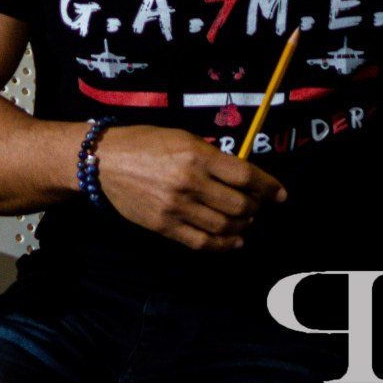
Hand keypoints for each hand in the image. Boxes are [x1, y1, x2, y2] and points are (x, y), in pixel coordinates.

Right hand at [93, 124, 286, 251]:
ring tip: (244, 222)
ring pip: (225, 226)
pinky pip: (202, 243)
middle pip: (239, 205)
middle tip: (257, 206)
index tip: (280, 194)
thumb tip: (241, 175)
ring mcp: (176, 207)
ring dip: (242, 227)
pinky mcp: (164, 226)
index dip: (268, 187)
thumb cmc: (143, 143)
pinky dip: (223, 245)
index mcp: (195, 154)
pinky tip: (232, 241)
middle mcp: (189, 182)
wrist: (102, 161)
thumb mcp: (180, 137)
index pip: (245, 175)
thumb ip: (210, 155)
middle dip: (255, 208)